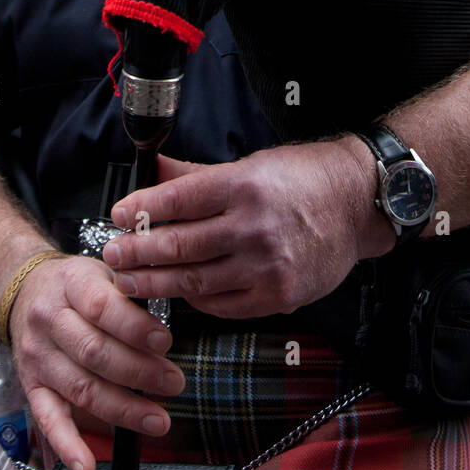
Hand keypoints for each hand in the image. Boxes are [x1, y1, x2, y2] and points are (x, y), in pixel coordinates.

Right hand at [7, 254, 185, 469]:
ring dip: (122, 409)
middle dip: (139, 372)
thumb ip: (132, 291)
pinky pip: (49, 419)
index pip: (101, 306)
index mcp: (71, 283)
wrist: (25, 290)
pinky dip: (68, 446)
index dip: (135, 327)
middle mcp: (49, 320)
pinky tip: (86, 466)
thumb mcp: (104, 271)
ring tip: (158, 420)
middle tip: (173, 382)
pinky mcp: (32, 385)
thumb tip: (168, 314)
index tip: (165, 342)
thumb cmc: (76, 285)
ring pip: (81, 388)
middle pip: (93, 352)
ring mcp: (38, 356)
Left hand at [101, 139, 394, 317]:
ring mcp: (266, 266)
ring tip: (130, 281)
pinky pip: (222, 305)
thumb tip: (152, 172)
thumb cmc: (303, 179)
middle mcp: (254, 226)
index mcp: (244, 185)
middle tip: (113, 254)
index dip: (142, 209)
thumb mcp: (250, 163)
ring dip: (156, 283)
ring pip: (195, 281)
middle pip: (180, 246)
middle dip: (138, 252)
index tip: (117, 215)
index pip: (178, 200)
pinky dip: (196, 301)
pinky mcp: (278, 295)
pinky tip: (178, 293)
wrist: (356, 204)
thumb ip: (197, 174)